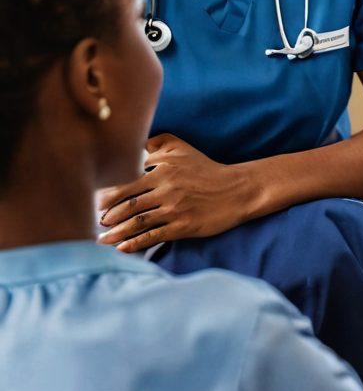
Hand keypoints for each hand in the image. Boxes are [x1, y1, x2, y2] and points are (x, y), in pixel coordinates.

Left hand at [97, 134, 257, 252]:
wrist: (238, 190)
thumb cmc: (207, 170)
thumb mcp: (184, 149)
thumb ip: (158, 143)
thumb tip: (136, 145)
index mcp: (163, 169)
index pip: (126, 183)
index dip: (107, 195)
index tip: (95, 204)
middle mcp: (166, 188)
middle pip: (127, 205)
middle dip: (107, 216)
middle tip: (95, 223)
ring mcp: (174, 209)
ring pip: (136, 222)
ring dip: (115, 233)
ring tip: (101, 240)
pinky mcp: (183, 226)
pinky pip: (153, 236)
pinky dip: (134, 243)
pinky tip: (122, 248)